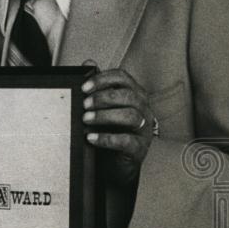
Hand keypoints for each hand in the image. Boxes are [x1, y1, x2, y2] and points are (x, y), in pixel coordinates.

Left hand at [81, 63, 154, 188]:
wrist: (114, 164)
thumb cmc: (110, 130)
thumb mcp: (102, 106)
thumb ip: (97, 86)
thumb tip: (87, 63)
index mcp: (134, 95)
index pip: (123, 78)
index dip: (103, 79)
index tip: (84, 87)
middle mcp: (143, 109)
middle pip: (129, 96)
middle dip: (104, 98)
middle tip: (84, 104)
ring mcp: (144, 129)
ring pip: (131, 116)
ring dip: (105, 116)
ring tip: (86, 120)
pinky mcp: (139, 149)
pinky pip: (127, 141)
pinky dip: (107, 138)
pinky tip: (91, 138)